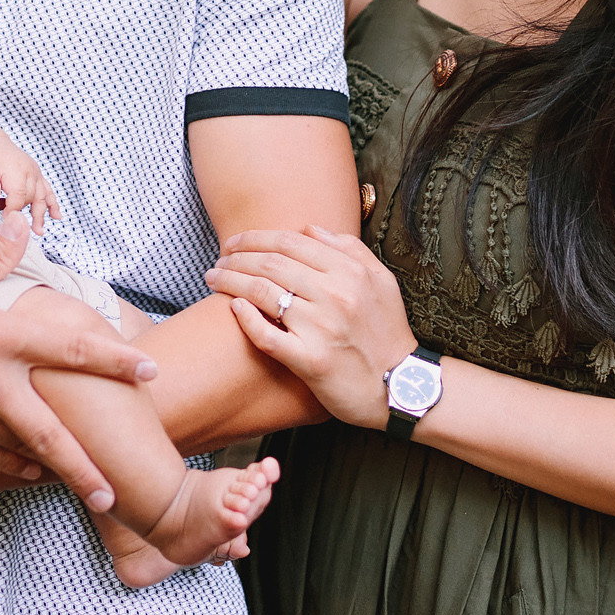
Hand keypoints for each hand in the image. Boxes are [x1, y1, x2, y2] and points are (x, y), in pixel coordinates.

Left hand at [0, 133, 62, 223]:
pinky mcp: (38, 177)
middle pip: (31, 198)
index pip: (18, 195)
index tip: (6, 222)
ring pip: (43, 197)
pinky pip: (49, 191)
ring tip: (38, 231)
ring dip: (41, 214)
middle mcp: (30, 171)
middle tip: (16, 229)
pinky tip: (57, 216)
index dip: (13, 211)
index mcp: (15, 169)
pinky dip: (53, 204)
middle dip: (25, 214)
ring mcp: (36, 174)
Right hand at [0, 210, 150, 511]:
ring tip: (76, 484)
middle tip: (114, 492)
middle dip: (84, 466)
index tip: (149, 369)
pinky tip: (22, 468)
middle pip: (48, 432)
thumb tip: (22, 222)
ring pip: (13, 450)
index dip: (114, 358)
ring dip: (47, 469)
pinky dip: (4, 462)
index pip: (69, 347)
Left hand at [205, 224, 416, 427]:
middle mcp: (335, 295)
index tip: (234, 243)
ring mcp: (321, 328)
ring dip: (230, 281)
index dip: (254, 238)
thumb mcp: (381, 281)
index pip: (289, 242)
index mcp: (349, 271)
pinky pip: (267, 335)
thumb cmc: (387, 331)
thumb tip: (309, 227)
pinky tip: (232, 309)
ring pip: (262, 293)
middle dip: (235, 257)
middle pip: (270, 263)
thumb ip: (348, 248)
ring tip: (213, 279)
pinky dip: (245, 319)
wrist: (402, 386)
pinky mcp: (310, 361)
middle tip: (217, 260)